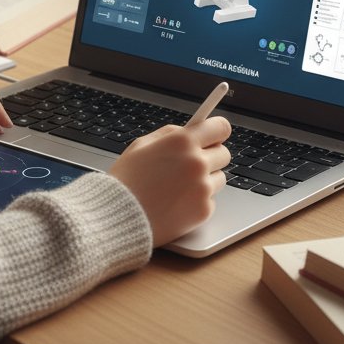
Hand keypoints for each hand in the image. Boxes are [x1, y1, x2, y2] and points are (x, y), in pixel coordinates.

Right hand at [108, 116, 230, 247]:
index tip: (214, 135)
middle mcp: (197, 162)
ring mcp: (203, 188)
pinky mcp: (204, 211)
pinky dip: (198, 200)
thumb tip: (190, 130)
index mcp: (182, 141)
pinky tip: (177, 201)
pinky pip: (210, 200)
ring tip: (179, 186)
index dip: (217, 131)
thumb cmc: (127, 180)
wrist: (119, 217)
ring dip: (205, 179)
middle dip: (211, 155)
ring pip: (219, 178)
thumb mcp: (142, 144)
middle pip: (224, 153)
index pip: (221, 127)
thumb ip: (170, 134)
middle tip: (192, 163)